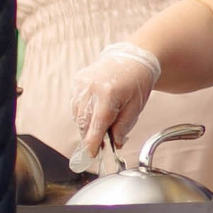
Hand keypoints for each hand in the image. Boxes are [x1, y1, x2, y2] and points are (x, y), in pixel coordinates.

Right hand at [71, 41, 161, 160]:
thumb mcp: (136, 106)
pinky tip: (95, 110)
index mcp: (108, 94)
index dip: (92, 143)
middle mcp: (91, 88)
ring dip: (86, 125)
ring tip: (102, 122)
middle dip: (91, 136)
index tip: (91, 154)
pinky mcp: (77, 81)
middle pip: (84, 122)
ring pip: (77, 115)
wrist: (131, 58)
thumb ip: (124, 126)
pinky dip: (83, 113)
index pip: (97, 125)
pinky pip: (75, 105)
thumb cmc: (137, 81)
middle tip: (101, 143)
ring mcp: (82, 83)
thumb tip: (115, 143)